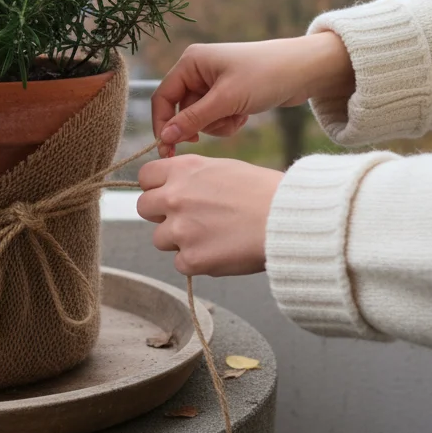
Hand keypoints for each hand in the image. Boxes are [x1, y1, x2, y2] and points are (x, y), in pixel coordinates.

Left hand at [136, 154, 284, 276]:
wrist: (287, 219)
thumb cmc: (264, 192)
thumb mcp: (224, 169)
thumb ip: (193, 177)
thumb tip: (175, 187)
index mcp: (184, 170)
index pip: (145, 176)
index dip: (156, 187)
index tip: (168, 195)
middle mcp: (175, 197)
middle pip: (144, 208)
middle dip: (162, 215)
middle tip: (189, 220)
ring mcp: (180, 230)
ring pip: (160, 239)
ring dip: (179, 241)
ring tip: (212, 237)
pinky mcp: (191, 259)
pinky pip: (181, 264)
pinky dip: (197, 262)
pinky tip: (221, 252)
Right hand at [152, 32, 353, 157]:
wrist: (305, 70)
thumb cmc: (265, 75)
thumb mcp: (226, 99)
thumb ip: (193, 120)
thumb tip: (165, 138)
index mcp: (191, 62)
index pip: (163, 98)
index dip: (163, 124)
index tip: (168, 150)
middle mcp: (198, 70)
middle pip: (181, 111)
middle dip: (202, 125)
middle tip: (221, 128)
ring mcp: (213, 83)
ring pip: (200, 118)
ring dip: (218, 125)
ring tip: (239, 116)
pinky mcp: (228, 95)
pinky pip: (216, 118)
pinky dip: (228, 122)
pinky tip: (245, 115)